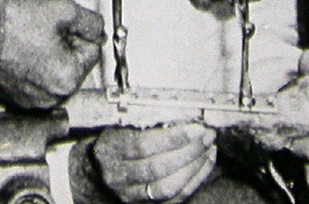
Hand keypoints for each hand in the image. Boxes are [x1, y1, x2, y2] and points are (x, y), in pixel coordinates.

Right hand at [0, 0, 104, 107]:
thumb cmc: (12, 27)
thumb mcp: (62, 10)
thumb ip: (89, 20)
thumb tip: (98, 29)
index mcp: (68, 79)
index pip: (92, 48)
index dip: (78, 29)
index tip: (60, 23)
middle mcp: (53, 97)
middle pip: (74, 61)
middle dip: (64, 43)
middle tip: (43, 28)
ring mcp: (35, 101)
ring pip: (57, 69)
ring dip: (50, 53)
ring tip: (30, 38)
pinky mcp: (19, 98)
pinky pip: (38, 79)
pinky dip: (34, 64)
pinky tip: (21, 49)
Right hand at [93, 123, 216, 203]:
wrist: (99, 167)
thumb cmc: (115, 139)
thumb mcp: (121, 123)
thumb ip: (146, 120)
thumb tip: (182, 114)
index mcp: (110, 150)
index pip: (144, 145)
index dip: (173, 137)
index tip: (195, 127)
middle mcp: (118, 177)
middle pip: (158, 168)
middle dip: (188, 151)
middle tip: (206, 136)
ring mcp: (132, 195)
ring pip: (168, 187)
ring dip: (194, 167)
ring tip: (208, 148)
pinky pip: (176, 198)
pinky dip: (195, 180)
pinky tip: (205, 163)